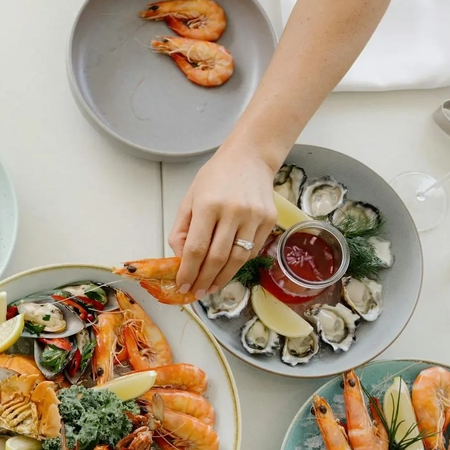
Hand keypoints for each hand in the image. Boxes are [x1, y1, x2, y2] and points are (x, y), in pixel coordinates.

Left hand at [168, 139, 278, 298]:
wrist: (250, 157)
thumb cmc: (215, 177)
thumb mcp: (189, 199)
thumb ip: (181, 230)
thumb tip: (180, 259)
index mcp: (209, 205)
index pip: (196, 249)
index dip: (188, 272)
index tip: (182, 285)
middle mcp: (233, 211)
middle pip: (217, 258)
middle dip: (204, 280)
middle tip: (196, 292)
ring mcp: (254, 217)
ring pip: (237, 259)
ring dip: (222, 278)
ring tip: (210, 287)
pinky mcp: (269, 220)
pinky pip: (252, 250)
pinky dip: (237, 264)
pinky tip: (227, 269)